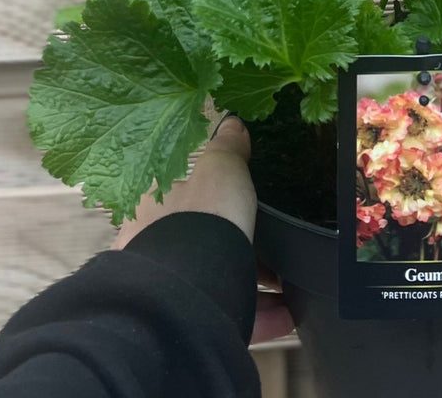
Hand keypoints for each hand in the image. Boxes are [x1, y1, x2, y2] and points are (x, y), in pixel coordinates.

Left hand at [111, 115, 294, 342]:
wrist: (189, 292)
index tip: (242, 200)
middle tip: (270, 243)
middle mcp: (156, 247)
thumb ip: (227, 148)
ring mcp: (172, 285)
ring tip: (285, 283)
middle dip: (237, 242)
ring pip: (217, 279)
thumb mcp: (220, 168)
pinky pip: (231, 314)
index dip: (213, 197)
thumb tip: (233, 124)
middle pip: (201, 240)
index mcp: (155, 207)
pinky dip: (261, 314)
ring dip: (253, 282)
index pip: (181, 196)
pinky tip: (286, 313)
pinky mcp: (192, 318)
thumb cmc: (198, 220)